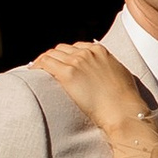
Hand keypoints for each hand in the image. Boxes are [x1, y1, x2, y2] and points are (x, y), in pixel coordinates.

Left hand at [34, 40, 149, 134]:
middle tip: (47, 69)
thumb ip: (108, 68)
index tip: (62, 63)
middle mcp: (87, 53)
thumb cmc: (125, 99)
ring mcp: (77, 62)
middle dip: (54, 58)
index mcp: (100, 51)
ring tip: (37, 71)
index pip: (76, 47)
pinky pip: (45, 63)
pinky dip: (37, 66)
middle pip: (62, 49)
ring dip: (43, 61)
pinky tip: (32, 73)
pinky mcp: (68, 74)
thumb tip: (102, 71)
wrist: (123, 111)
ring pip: (51, 54)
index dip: (67, 55)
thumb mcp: (120, 74)